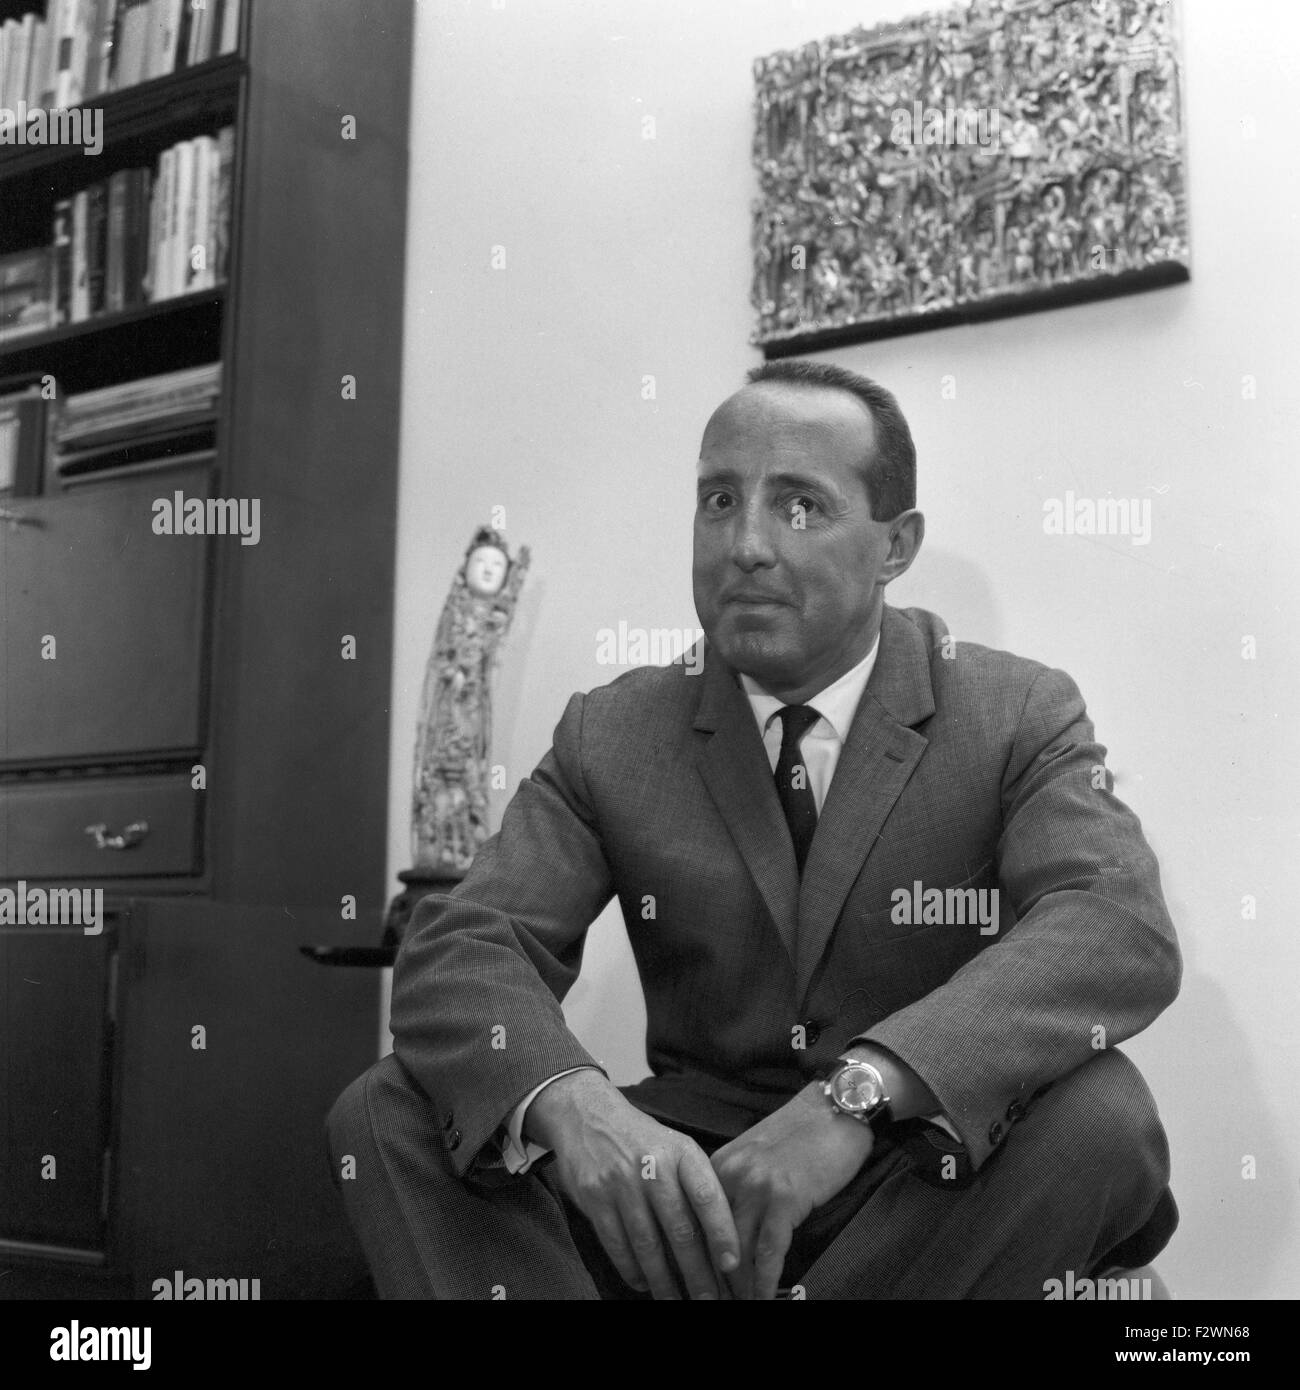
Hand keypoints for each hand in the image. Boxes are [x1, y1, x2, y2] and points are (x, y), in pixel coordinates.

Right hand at [526, 1070, 739, 1298]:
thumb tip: (723, 1240)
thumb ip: (698, 1186)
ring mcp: (621, 1183)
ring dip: (664, 1281)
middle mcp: (652, 1166)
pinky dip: (632, 1270)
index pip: (707, 1197)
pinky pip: (617, 1245)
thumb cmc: (644, 1141)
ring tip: (676, 1301)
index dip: (722, 1233)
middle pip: (680, 1230)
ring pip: (648, 1245)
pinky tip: (643, 1283)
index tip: (732, 1265)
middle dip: (697, 1272)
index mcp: (681, 1152)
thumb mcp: (677, 1148)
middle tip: (710, 1299)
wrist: (588, 1116)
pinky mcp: (594, 1198)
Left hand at [709, 1082, 873, 1299]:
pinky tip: (763, 1298)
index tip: (694, 1282)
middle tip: (710, 1302)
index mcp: (718, 1166)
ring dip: (737, 1287)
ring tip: (736, 1306)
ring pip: (738, 1251)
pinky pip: (769, 1251)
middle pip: (713, 1241)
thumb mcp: (755, 1154)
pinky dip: (765, 1280)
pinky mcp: (786, 1198)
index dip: (694, 1257)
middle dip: (713, 1279)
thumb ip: (737, 1185)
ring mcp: (757, 1187)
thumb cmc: (800, 1134)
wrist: (835, 1107)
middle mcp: (731, 1176)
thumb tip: (728, 1230)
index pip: (697, 1221)